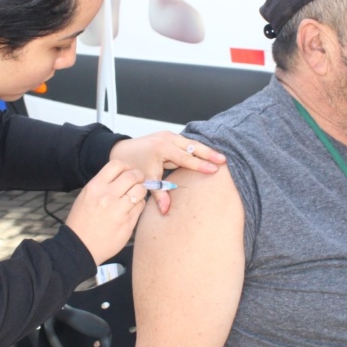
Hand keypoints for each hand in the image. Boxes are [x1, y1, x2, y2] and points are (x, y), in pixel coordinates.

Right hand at [65, 160, 146, 265]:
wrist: (80, 247)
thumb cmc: (82, 222)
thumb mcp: (86, 197)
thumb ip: (103, 185)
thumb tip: (122, 175)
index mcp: (95, 187)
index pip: (117, 165)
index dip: (127, 166)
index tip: (128, 172)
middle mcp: (107, 196)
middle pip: (132, 175)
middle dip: (138, 177)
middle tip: (138, 182)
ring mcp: (118, 209)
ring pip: (140, 190)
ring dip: (141, 191)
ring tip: (136, 196)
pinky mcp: (127, 222)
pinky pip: (141, 206)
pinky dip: (139, 205)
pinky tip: (133, 209)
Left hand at [109, 132, 225, 214]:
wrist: (122, 151)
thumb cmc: (133, 165)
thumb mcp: (145, 180)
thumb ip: (158, 194)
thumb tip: (167, 211)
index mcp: (161, 148)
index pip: (186, 157)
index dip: (201, 164)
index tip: (214, 169)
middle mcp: (167, 139)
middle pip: (193, 146)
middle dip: (209, 153)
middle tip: (224, 160)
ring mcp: (169, 135)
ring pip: (192, 142)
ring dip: (206, 149)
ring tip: (221, 157)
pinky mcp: (170, 136)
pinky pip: (187, 142)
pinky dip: (198, 148)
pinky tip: (209, 154)